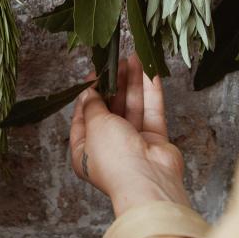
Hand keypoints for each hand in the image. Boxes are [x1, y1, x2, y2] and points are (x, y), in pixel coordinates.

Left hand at [70, 54, 189, 216]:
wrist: (148, 180)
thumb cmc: (114, 157)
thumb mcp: (95, 125)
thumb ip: (93, 105)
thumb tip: (89, 92)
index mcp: (85, 149)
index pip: (84, 115)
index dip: (90, 92)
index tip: (96, 73)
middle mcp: (108, 146)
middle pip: (111, 108)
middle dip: (115, 83)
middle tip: (119, 61)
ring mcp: (133, 143)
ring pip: (132, 106)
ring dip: (133, 82)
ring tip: (135, 58)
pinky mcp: (154, 139)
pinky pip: (151, 110)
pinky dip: (151, 91)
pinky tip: (151, 71)